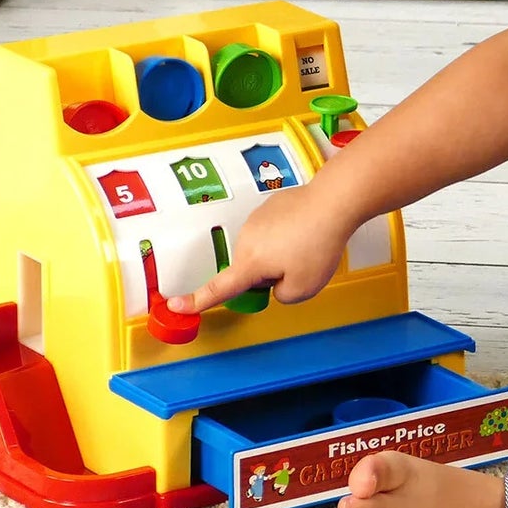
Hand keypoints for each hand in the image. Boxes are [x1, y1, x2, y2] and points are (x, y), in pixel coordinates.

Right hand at [165, 182, 360, 313]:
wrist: (332, 202)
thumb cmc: (318, 243)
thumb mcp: (302, 288)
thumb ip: (282, 294)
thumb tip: (276, 282)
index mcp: (250, 262)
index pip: (219, 288)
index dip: (197, 300)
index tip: (175, 305)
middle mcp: (247, 238)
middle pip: (251, 268)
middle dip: (270, 274)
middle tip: (299, 266)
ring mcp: (257, 219)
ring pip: (264, 249)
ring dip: (281, 252)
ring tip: (307, 245)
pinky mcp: (270, 206)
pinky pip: (274, 231)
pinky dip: (288, 235)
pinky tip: (307, 229)